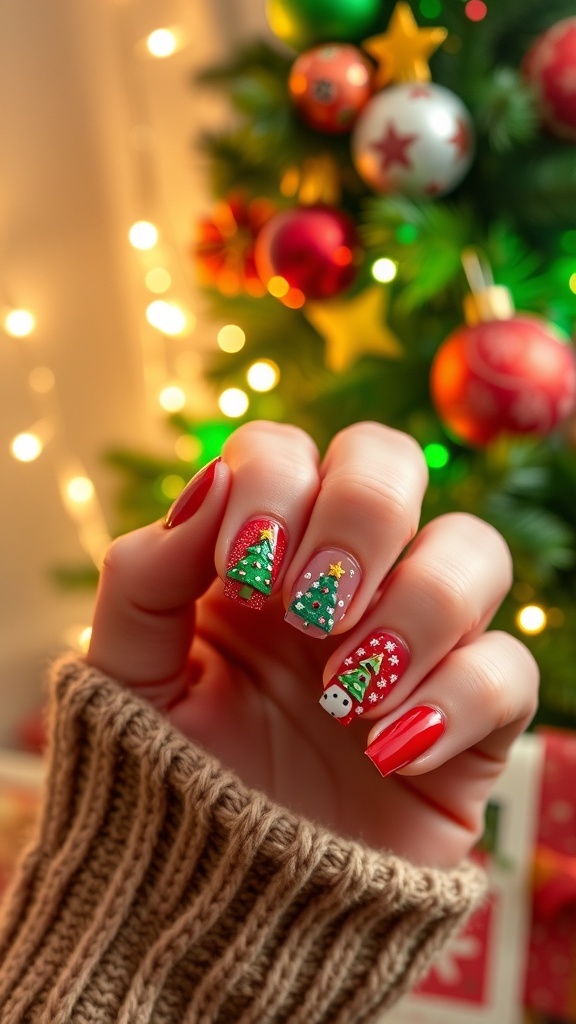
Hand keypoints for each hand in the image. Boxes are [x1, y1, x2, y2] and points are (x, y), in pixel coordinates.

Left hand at [87, 421, 537, 867]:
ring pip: (473, 550)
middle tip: (307, 606)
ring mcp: (414, 641)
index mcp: (262, 551)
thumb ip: (143, 575)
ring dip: (414, 608)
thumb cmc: (174, 777)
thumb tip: (208, 484)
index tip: (240, 572)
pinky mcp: (471, 718)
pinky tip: (387, 753)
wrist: (227, 904)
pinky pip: (508, 671)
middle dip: (359, 516)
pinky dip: (455, 701)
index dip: (272, 484)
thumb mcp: (128, 675)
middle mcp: (345, 577)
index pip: (287, 449)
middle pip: (392, 461)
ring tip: (344, 690)